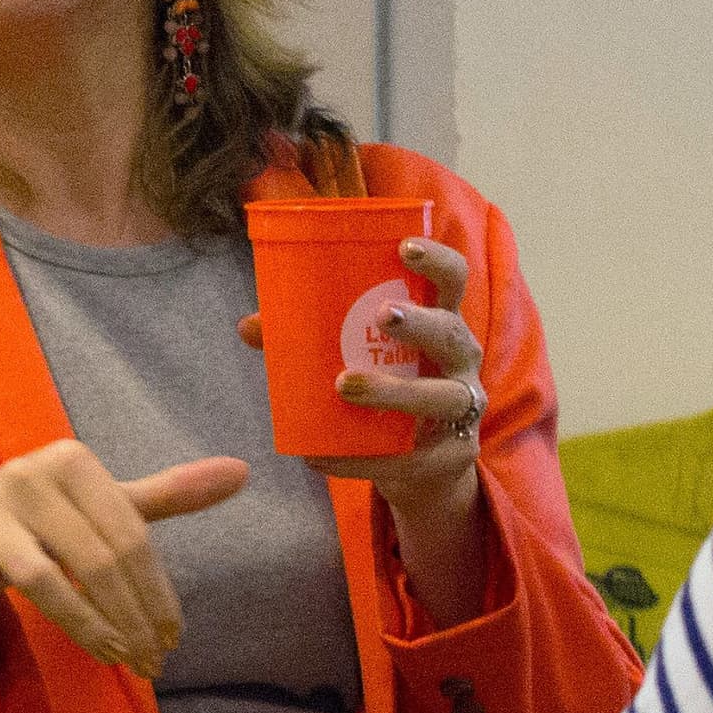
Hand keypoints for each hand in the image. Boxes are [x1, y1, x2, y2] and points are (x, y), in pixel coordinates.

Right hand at [0, 439, 247, 703]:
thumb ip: (165, 496)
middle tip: (149, 662)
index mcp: (68, 461)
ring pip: (42, 579)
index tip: (172, 638)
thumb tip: (243, 470)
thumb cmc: (40, 528)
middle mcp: (21, 475)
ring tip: (114, 659)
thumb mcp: (102, 511)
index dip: (156, 591)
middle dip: (130, 618)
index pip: (130, 533)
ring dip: (86, 629)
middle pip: (96, 558)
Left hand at [288, 234, 485, 498]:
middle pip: (452, 333)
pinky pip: (412, 458)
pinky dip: (362, 459)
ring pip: (442, 396)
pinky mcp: (453, 454)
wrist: (418, 465)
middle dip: (419, 323)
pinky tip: (320, 458)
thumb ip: (308, 337)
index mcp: (439, 320)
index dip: (436, 260)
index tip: (404, 246)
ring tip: (344, 385)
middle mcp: (460, 358)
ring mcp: (463, 405)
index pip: (453, 279)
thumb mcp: (355, 356)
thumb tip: (249, 325)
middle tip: (382, 316)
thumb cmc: (386, 386)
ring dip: (394, 390)